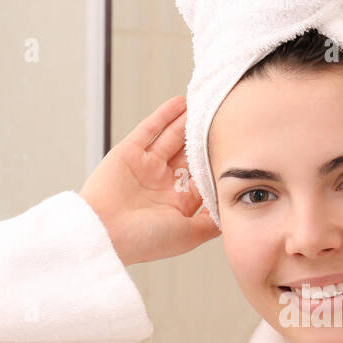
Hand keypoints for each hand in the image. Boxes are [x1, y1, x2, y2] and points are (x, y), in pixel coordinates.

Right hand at [78, 94, 219, 264]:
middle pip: (190, 155)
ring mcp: (146, 167)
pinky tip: (181, 102)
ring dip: (188, 122)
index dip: (218, 164)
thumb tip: (233, 212)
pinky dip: (165, 115)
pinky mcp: (128, 152)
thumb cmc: (145, 240)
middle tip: (225, 120)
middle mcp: (163, 184)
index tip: (238, 149)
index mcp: (178, 204)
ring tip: (206, 105)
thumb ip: (212, 222)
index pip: (204, 178)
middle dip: (205, 139)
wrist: (104, 233)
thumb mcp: (189, 235)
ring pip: (172, 138)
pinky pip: (150, 129)